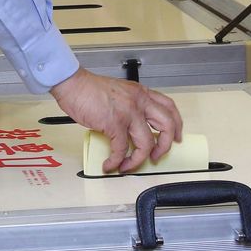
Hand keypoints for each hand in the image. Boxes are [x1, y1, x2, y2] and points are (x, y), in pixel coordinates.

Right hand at [50, 68, 183, 173]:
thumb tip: (132, 128)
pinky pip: (122, 149)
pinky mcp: (115, 123)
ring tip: (129, 165)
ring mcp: (129, 112)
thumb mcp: (120, 92)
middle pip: (167, 125)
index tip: (176, 136)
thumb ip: (130, 105)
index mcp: (141, 93)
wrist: (73, 84)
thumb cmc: (89, 88)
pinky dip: (117, 161)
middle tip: (157, 156)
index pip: (169, 107)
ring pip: (148, 142)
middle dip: (166, 145)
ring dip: (139, 159)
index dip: (177, 124)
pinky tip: (110, 164)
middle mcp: (139, 101)